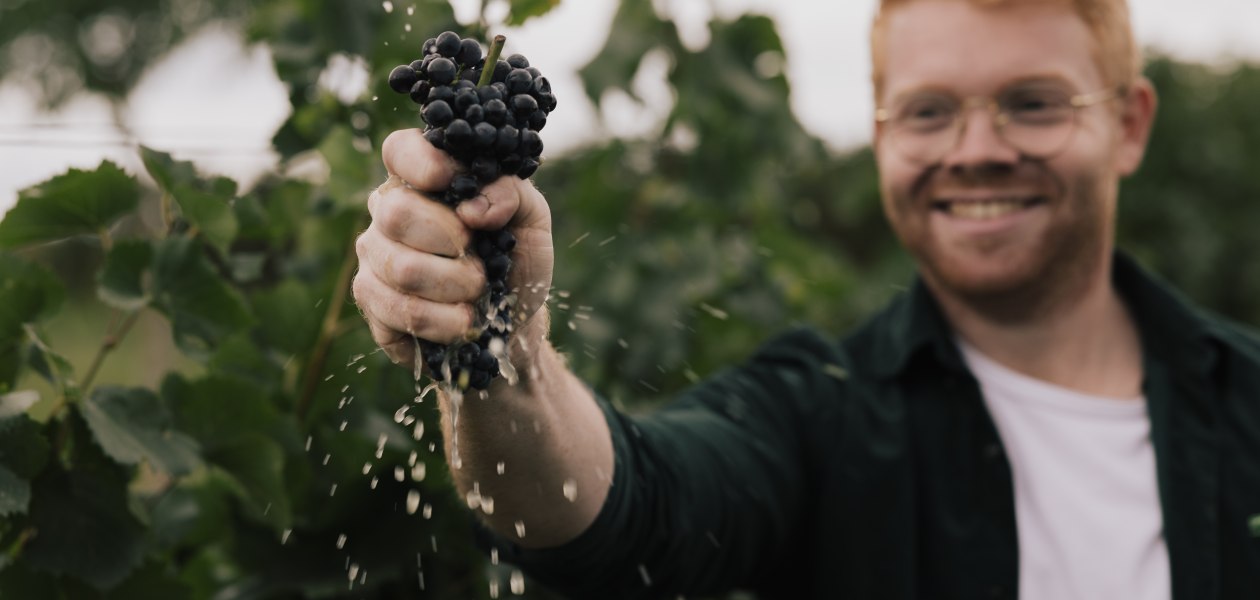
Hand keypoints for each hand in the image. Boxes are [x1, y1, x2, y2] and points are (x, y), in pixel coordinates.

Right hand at [352, 128, 554, 366]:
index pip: (400, 151)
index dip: (423, 164)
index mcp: (423, 180)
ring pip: (401, 268)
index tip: (455, 184)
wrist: (511, 321)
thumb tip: (473, 207)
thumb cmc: (515, 260)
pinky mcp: (371, 301)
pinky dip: (442, 320)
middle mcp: (388, 211)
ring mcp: (374, 255)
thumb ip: (513, 194)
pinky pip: (398, 309)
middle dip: (451, 242)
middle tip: (481, 261)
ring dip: (454, 286)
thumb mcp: (532, 219)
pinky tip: (461, 322)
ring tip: (478, 293)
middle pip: (396, 213)